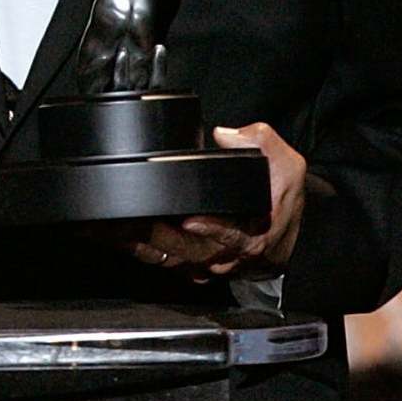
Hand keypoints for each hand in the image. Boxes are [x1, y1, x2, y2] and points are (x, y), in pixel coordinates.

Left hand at [123, 122, 307, 279]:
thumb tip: (226, 134)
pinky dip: (142, 253)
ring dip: (142, 247)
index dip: (211, 230)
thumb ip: (260, 142)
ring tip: (113, 229)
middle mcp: (229, 255)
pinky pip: (166, 264)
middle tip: (129, 223)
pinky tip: (119, 238)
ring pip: (173, 261)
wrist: (285, 229)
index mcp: (254, 234)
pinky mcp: (195, 266)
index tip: (189, 221)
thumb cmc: (283, 198)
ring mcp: (210, 263)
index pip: (231, 236)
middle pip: (192, 253)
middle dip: (159, 239)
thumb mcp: (287, 166)